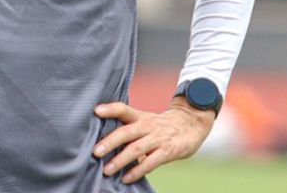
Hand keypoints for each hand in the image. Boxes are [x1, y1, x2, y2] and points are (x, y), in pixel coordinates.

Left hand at [91, 98, 214, 183]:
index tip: (96, 111)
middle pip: (126, 132)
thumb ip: (127, 128)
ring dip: (120, 160)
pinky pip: (151, 162)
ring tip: (107, 170)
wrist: (190, 125)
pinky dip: (137, 171)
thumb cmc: (160, 126)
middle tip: (95, 152)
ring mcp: (158, 138)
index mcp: (139, 117)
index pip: (123, 109)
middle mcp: (147, 126)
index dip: (110, 109)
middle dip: (110, 142)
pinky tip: (126, 178)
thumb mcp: (144, 120)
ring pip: (136, 148)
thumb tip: (103, 141)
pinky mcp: (168, 151)